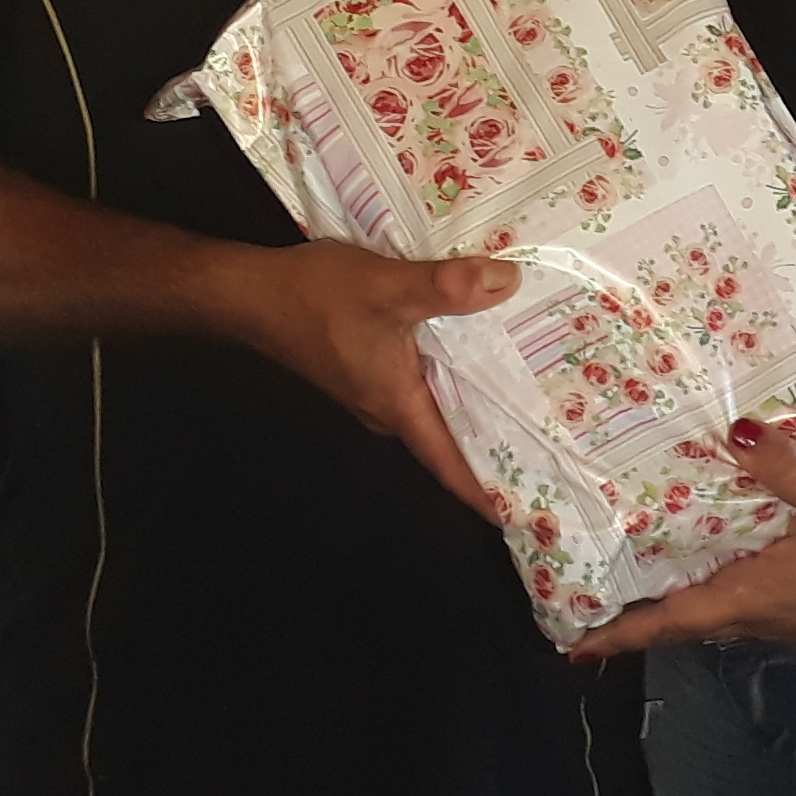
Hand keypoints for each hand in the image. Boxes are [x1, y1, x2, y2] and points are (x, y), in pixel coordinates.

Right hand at [213, 239, 514, 518]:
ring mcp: (371, 390)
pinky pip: (417, 386)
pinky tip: (473, 354)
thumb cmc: (313, 299)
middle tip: (546, 453)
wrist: (249, 293)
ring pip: (432, 411)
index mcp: (397, 406)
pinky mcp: (363, 368)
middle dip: (492, 450)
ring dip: (471, 412)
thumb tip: (508, 283)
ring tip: (526, 405)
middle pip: (446, 442)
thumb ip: (446, 286)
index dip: (486, 490)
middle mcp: (386, 409)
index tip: (526, 512)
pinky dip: (448, 381)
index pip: (449, 464)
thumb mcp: (387, 287)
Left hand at [570, 419, 795, 658]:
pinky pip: (744, 604)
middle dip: (636, 618)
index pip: (670, 623)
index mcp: (755, 597)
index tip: (570, 645)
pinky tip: (717, 558)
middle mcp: (762, 618)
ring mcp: (788, 620)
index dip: (618, 635)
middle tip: (588, 601)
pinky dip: (714, 591)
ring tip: (637, 578)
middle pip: (683, 624)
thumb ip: (785, 465)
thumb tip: (732, 432)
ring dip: (675, 604)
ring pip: (714, 615)